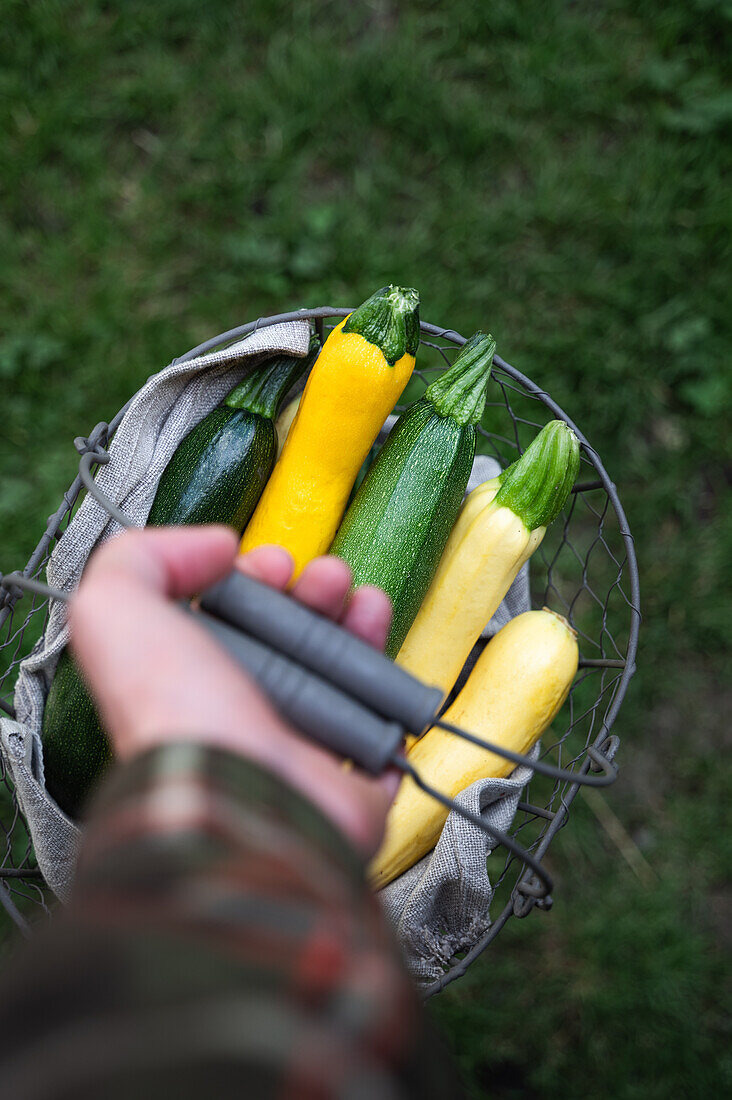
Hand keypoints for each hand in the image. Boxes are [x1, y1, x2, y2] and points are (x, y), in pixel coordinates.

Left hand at [69, 526, 396, 855]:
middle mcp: (242, 717)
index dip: (253, 582)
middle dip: (311, 594)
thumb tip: (214, 547)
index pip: (228, 624)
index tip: (270, 564)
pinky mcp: (349, 780)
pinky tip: (380, 642)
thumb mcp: (117, 613)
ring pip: (337, 674)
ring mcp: (298, 750)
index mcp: (189, 684)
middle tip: (324, 580)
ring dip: (354, 623)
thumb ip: (141, 558)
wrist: (242, 798)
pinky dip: (390, 683)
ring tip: (361, 600)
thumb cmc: (176, 717)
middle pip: (289, 640)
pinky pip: (380, 726)